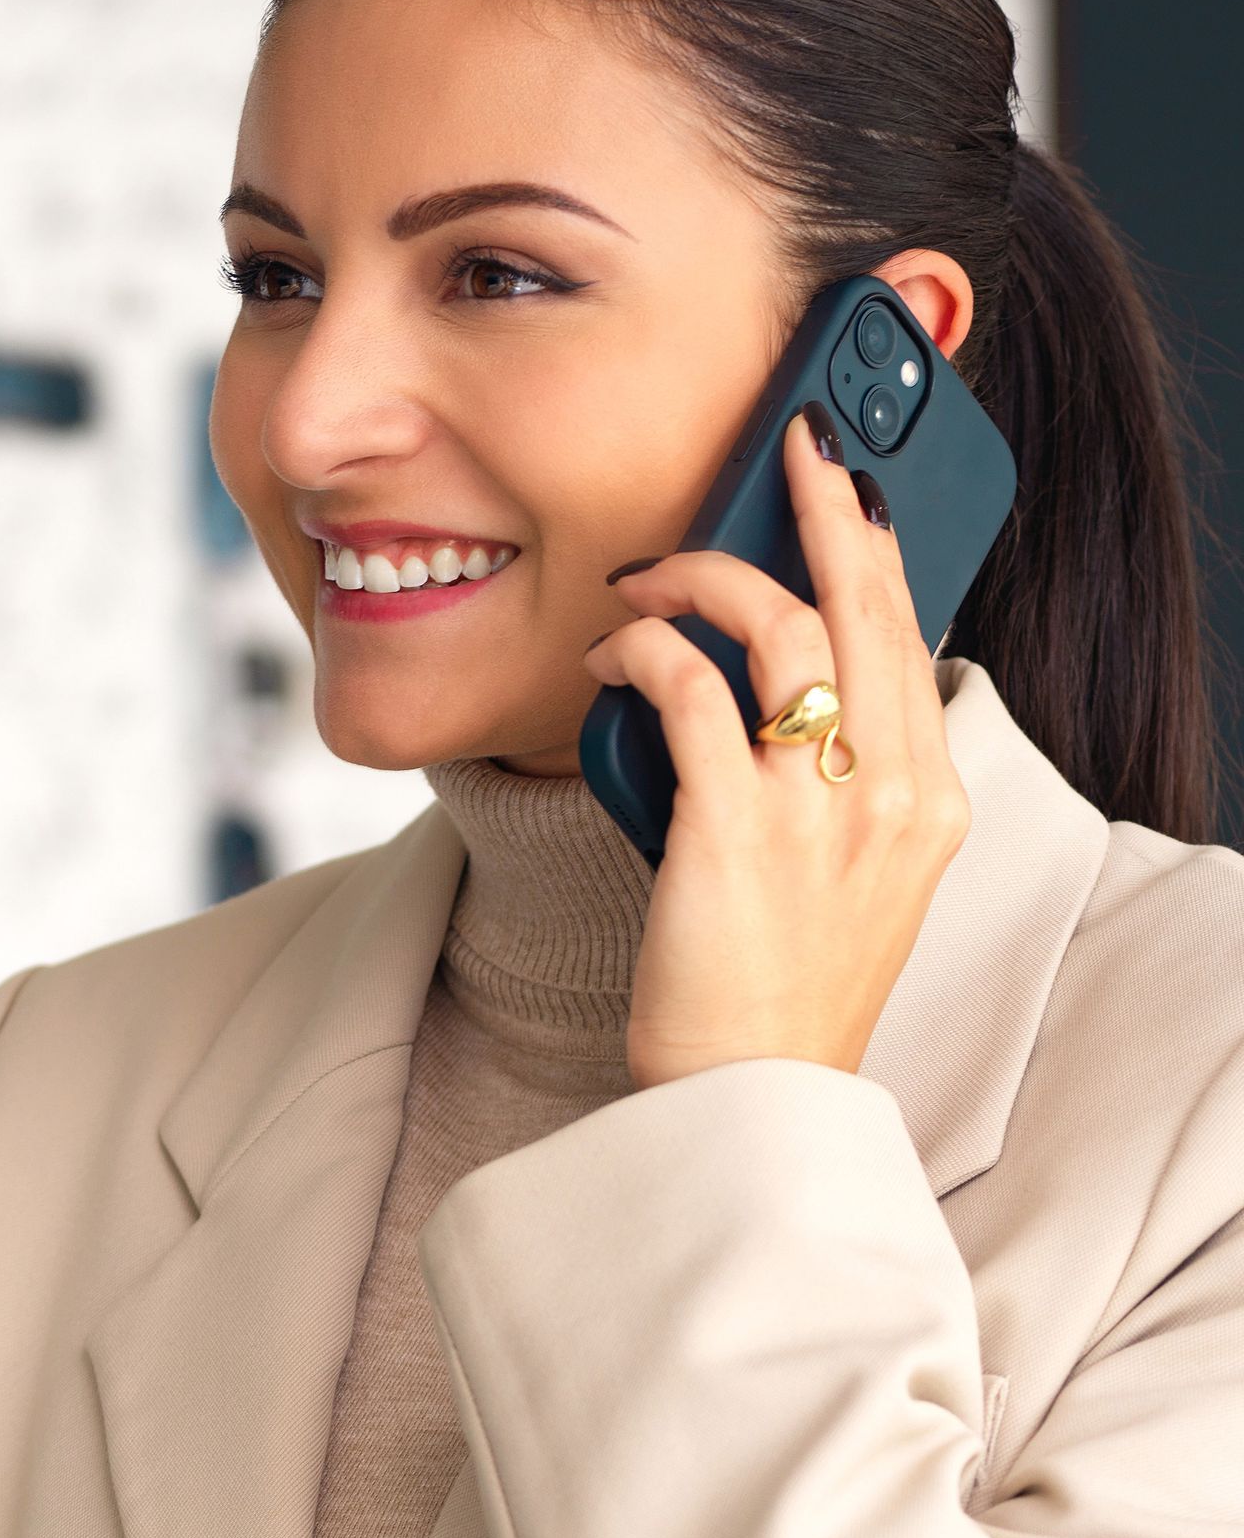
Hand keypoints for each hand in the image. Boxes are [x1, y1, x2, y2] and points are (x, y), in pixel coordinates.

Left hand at [583, 412, 970, 1090]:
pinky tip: (610, 656)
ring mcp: (818, 811)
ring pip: (781, 629)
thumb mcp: (846, 871)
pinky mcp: (734, 832)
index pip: (910, 634)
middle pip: (866, 604)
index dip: (875, 546)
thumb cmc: (778, 984)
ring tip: (645, 577)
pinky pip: (690, 694)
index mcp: (927, 797)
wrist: (750, 1092)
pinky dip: (644, 652)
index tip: (841, 488)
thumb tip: (768, 685)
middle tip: (784, 446)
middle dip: (822, 507)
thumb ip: (834, 779)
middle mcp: (890, 793)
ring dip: (702, 578)